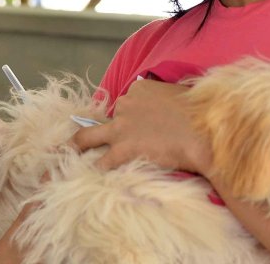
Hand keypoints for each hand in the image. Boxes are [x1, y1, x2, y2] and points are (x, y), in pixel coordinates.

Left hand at [72, 79, 212, 174]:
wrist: (203, 131)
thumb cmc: (200, 112)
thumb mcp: (182, 95)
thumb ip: (170, 100)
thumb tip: (175, 109)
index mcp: (139, 89)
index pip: (127, 104)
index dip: (130, 118)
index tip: (138, 129)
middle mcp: (125, 105)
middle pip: (102, 118)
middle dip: (88, 129)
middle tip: (78, 140)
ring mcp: (121, 127)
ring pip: (87, 137)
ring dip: (76, 147)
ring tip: (66, 157)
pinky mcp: (123, 148)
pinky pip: (102, 162)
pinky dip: (95, 170)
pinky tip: (89, 179)